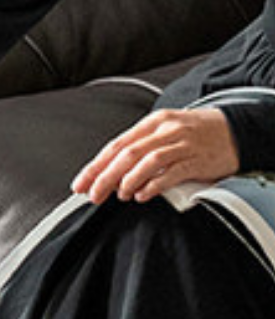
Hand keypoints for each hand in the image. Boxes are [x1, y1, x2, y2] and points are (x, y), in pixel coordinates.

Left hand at [72, 107, 238, 203]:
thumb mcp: (164, 133)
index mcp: (153, 123)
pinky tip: (142, 195)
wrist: (238, 130)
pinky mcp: (198, 159)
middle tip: (93, 195)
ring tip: (120, 194)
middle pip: (128, 154)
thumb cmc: (196, 135)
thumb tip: (108, 173)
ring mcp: (183, 144)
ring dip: (128, 180)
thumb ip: (139, 150)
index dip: (95, 167)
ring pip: (148, 161)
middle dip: (105, 177)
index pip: (116, 145)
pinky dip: (153, 185)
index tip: (81, 184)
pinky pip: (172, 172)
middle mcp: (167, 130)